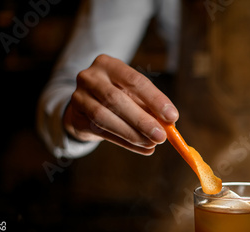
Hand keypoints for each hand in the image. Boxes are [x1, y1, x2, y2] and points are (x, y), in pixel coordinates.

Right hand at [64, 54, 178, 154]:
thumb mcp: (133, 95)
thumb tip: (169, 123)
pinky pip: (101, 132)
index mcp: (108, 65)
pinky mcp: (76, 118)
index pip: (134, 80)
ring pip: (104, 117)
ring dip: (132, 134)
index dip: (155, 99)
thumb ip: (149, 107)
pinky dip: (125, 142)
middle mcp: (90, 77)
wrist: (86, 106)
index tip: (172, 117)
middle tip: (161, 136)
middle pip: (116, 99)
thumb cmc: (118, 97)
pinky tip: (142, 148)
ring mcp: (79, 97)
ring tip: (152, 144)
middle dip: (142, 120)